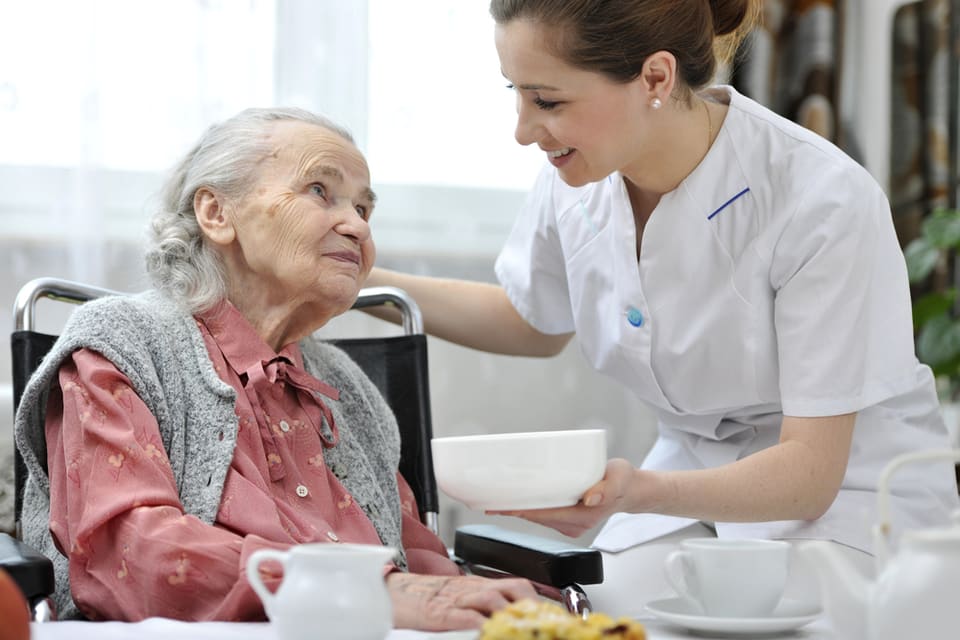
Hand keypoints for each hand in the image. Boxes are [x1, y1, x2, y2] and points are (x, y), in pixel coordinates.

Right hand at [386, 572, 536, 630]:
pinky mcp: (439, 613)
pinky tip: (487, 631)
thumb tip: (505, 623)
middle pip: (514, 589)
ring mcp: (456, 600)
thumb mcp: (460, 598)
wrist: (392, 594)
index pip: (519, 587)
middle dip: (532, 607)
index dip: (540, 602)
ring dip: (511, 616)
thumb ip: (483, 608)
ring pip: (492, 599)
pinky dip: (480, 625)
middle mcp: (472, 589)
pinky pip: (464, 617)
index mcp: (480, 586)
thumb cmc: (425, 600)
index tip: (555, 619)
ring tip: (521, 630)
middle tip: (542, 625)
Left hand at [488, 458, 638, 537]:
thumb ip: (607, 488)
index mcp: (584, 516)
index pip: (546, 515)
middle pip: (537, 518)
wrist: (631, 490)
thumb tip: (590, 498)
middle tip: (488, 503)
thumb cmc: (624, 481)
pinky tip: (516, 500)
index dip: (524, 511)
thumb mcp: (619, 478)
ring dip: (519, 509)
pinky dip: (530, 508)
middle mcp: (575, 524)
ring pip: (538, 518)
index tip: (504, 508)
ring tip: (496, 500)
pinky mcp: (568, 519)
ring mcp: (571, 524)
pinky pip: (544, 515)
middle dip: (513, 511)